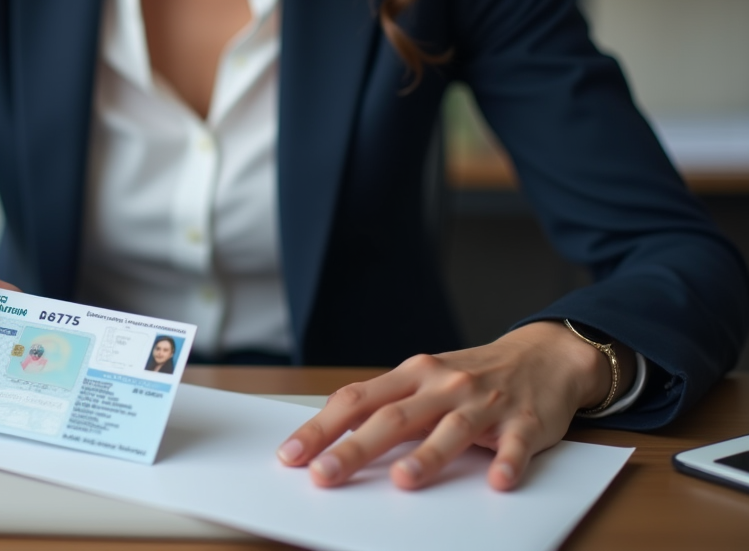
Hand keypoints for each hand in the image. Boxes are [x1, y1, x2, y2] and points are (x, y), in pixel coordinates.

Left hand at [276, 321, 625, 490]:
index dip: (321, 427)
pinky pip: (515, 444)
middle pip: (393, 417)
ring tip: (402, 480)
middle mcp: (443, 385)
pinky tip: (499, 481)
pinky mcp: (525, 421)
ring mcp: (484, 402)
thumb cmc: (473, 374)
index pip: (357, 399)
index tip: (291, 454)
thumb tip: (334, 436)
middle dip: (354, 448)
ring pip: (451, 429)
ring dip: (428, 456)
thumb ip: (387, 404)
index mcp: (412, 374)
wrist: (545, 355)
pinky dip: (507, 462)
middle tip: (323, 475)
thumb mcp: (425, 379)